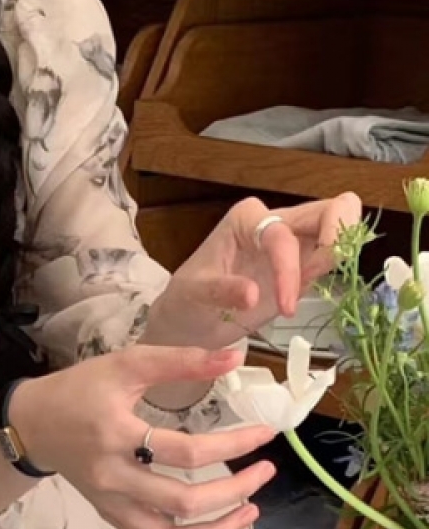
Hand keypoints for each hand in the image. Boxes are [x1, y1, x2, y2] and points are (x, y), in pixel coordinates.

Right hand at [14, 345, 276, 528]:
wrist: (32, 425)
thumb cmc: (78, 391)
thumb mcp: (125, 365)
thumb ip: (180, 361)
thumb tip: (235, 358)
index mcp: (116, 436)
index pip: (186, 452)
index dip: (233, 445)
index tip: (266, 434)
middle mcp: (113, 478)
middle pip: (182, 503)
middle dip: (234, 492)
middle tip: (265, 473)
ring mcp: (110, 505)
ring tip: (249, 514)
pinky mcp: (111, 517)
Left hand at [143, 193, 362, 351]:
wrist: (189, 320)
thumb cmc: (187, 299)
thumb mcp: (193, 295)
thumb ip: (221, 291)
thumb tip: (253, 294)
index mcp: (246, 219)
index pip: (283, 234)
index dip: (289, 269)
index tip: (286, 307)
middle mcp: (275, 222)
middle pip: (332, 208)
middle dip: (338, 238)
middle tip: (320, 276)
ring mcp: (294, 241)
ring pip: (341, 226)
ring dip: (339, 256)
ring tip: (303, 290)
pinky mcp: (303, 264)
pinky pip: (332, 257)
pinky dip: (334, 271)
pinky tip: (304, 294)